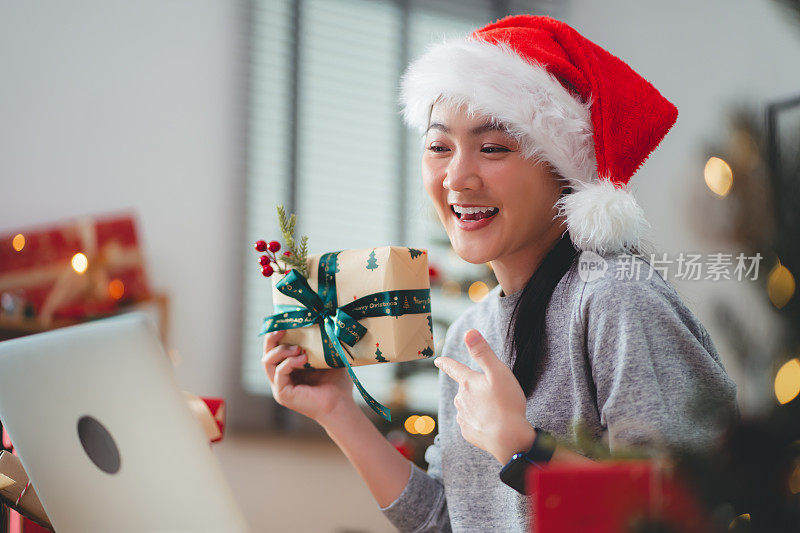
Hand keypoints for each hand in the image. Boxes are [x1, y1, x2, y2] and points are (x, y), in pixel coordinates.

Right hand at [262, 329, 354, 423]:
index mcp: (289, 368)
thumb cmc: (336, 384)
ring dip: (281, 351)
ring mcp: (279, 386)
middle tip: (282, 328)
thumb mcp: (328, 358)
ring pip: (267, 362)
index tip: (285, 321)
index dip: (276, 335)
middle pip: (266, 353)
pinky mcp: (282, 394)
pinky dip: (289, 362)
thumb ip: (322, 344)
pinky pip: (279, 372)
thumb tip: (326, 321)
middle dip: (271, 339)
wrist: (340, 404)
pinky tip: (302, 358)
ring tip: (298, 348)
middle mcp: (281, 377)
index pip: (275, 348)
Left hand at [434, 329, 536, 463]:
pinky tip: (492, 424)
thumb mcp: (498, 373)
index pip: (454, 368)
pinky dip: (481, 421)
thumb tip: (469, 332)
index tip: (438, 360)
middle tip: (496, 395)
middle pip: (466, 389)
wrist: (509, 439)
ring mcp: (463, 417)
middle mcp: (461, 399)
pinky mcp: (468, 432)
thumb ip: (483, 352)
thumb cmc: (506, 404)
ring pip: (469, 406)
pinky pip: (472, 422)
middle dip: (476, 389)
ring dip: (479, 406)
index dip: (446, 363)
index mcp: (468, 383)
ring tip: (497, 411)